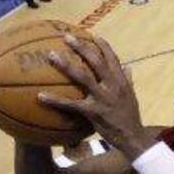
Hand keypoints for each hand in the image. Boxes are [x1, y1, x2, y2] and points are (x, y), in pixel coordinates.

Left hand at [41, 35, 154, 160]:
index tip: (93, 35)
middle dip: (82, 47)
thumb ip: (128, 80)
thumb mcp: (132, 96)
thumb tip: (127, 66)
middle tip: (66, 37)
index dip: (103, 46)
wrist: (133, 137)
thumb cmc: (130, 118)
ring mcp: (103, 99)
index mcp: (121, 82)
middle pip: (96, 62)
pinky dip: (55, 100)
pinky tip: (40, 96)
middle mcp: (113, 86)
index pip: (113, 59)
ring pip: (83, 77)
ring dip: (66, 65)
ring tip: (51, 55)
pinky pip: (71, 104)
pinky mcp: (93, 112)